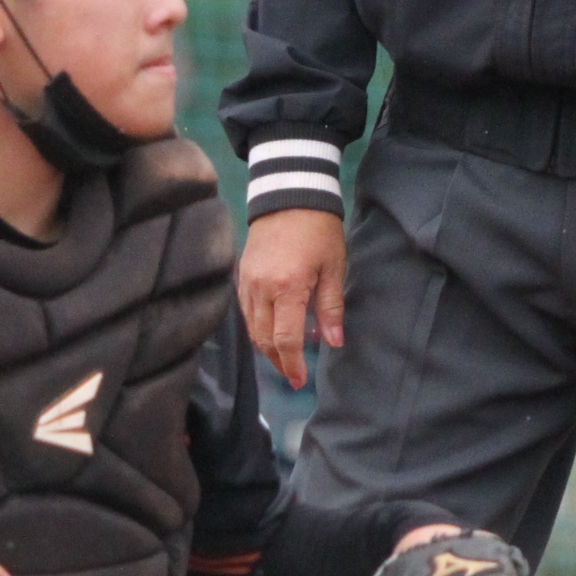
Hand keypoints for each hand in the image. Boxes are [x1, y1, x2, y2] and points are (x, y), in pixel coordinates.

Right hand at [239, 209, 347, 390]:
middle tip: (294, 375)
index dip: (293, 364)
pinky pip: (247, 313)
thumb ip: (331, 307)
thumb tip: (333, 342)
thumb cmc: (318, 229)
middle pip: (264, 340)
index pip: (285, 339)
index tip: (301, 380)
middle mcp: (261, 289)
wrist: (289, 195)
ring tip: (285, 358)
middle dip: (278, 362)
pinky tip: (273, 332)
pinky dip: (258, 328)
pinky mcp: (242, 276)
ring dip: (267, 348)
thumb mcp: (334, 267)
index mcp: (288, 287)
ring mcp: (247, 282)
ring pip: (252, 329)